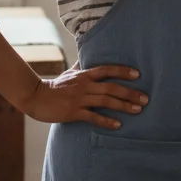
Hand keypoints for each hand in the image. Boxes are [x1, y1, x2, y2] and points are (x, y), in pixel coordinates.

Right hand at [23, 64, 147, 127]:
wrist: (35, 97)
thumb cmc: (54, 86)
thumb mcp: (68, 73)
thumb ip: (80, 66)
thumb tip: (87, 56)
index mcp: (84, 75)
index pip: (107, 70)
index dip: (123, 71)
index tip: (138, 75)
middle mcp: (84, 85)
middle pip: (111, 87)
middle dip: (130, 93)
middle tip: (145, 99)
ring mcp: (79, 99)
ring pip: (105, 101)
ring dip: (123, 106)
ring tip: (138, 110)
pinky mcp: (73, 112)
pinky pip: (93, 116)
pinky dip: (107, 121)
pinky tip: (118, 125)